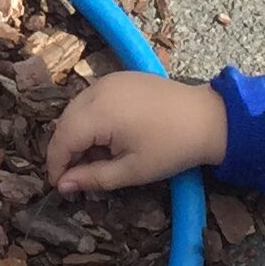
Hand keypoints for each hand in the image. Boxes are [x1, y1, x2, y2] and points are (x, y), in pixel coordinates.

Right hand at [46, 74, 226, 193]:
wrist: (208, 118)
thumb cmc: (171, 148)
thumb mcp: (131, 171)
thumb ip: (93, 178)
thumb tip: (63, 186)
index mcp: (99, 112)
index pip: (62, 139)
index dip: (56, 164)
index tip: (60, 187)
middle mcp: (97, 90)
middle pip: (65, 122)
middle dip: (65, 150)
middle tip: (76, 177)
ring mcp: (108, 80)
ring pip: (76, 109)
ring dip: (76, 134)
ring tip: (92, 159)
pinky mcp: (119, 78)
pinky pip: (91, 99)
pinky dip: (90, 119)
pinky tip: (105, 138)